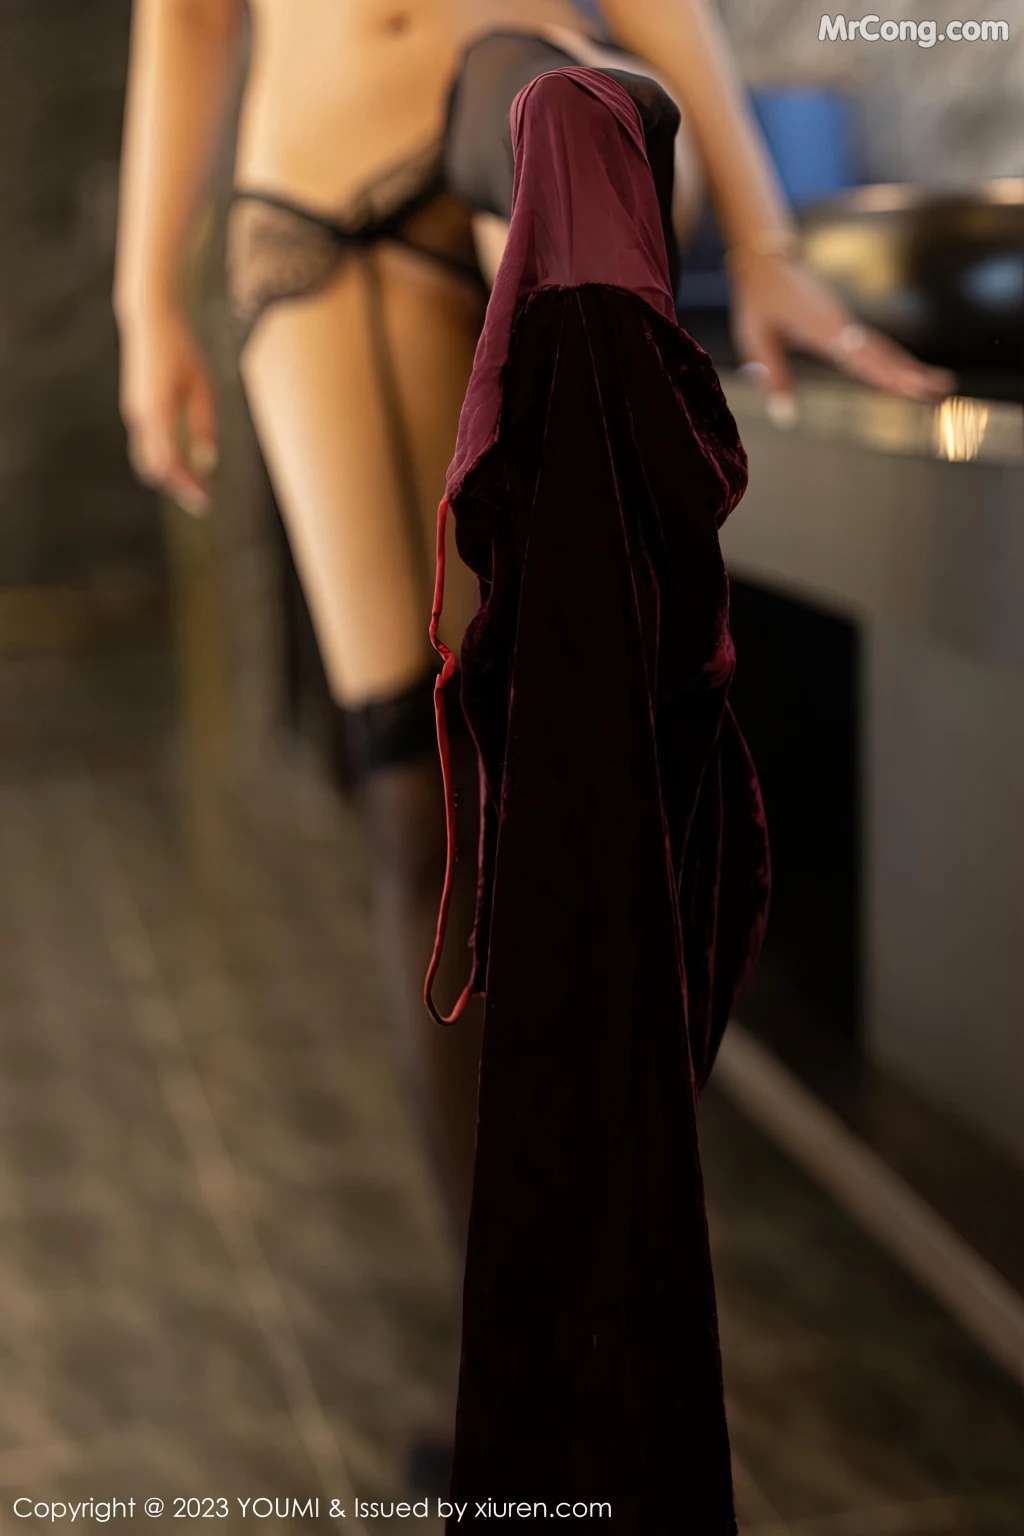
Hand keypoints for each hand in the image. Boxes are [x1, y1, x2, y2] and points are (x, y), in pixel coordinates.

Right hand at [117, 302, 217, 513]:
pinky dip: (164, 460)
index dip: (187, 486)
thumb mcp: (202, 387)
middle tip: (204, 502)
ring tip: (197, 487)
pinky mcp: (135, 410)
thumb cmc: (182, 351)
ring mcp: (134, 414)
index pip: (170, 464)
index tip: (205, 502)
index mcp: (158, 411)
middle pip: (156, 469)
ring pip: (148, 460)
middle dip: (179, 487)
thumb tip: (207, 463)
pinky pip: (147, 446)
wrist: (149, 322)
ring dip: (171, 476)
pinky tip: (184, 464)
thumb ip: (203, 425)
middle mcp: (140, 417)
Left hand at [729, 253, 954, 423]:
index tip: (910, 387)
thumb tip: (786, 417)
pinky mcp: (845, 322)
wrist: (768, 259)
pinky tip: (907, 372)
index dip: (886, 373)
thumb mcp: (756, 337)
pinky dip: (894, 359)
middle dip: (911, 372)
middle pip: (882, 353)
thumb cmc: (759, 300)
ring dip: (909, 367)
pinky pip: (875, 343)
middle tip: (940, 389)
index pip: (860, 356)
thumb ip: (772, 375)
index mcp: (823, 329)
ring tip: (937, 385)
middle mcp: (842, 325)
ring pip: (884, 348)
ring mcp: (846, 322)